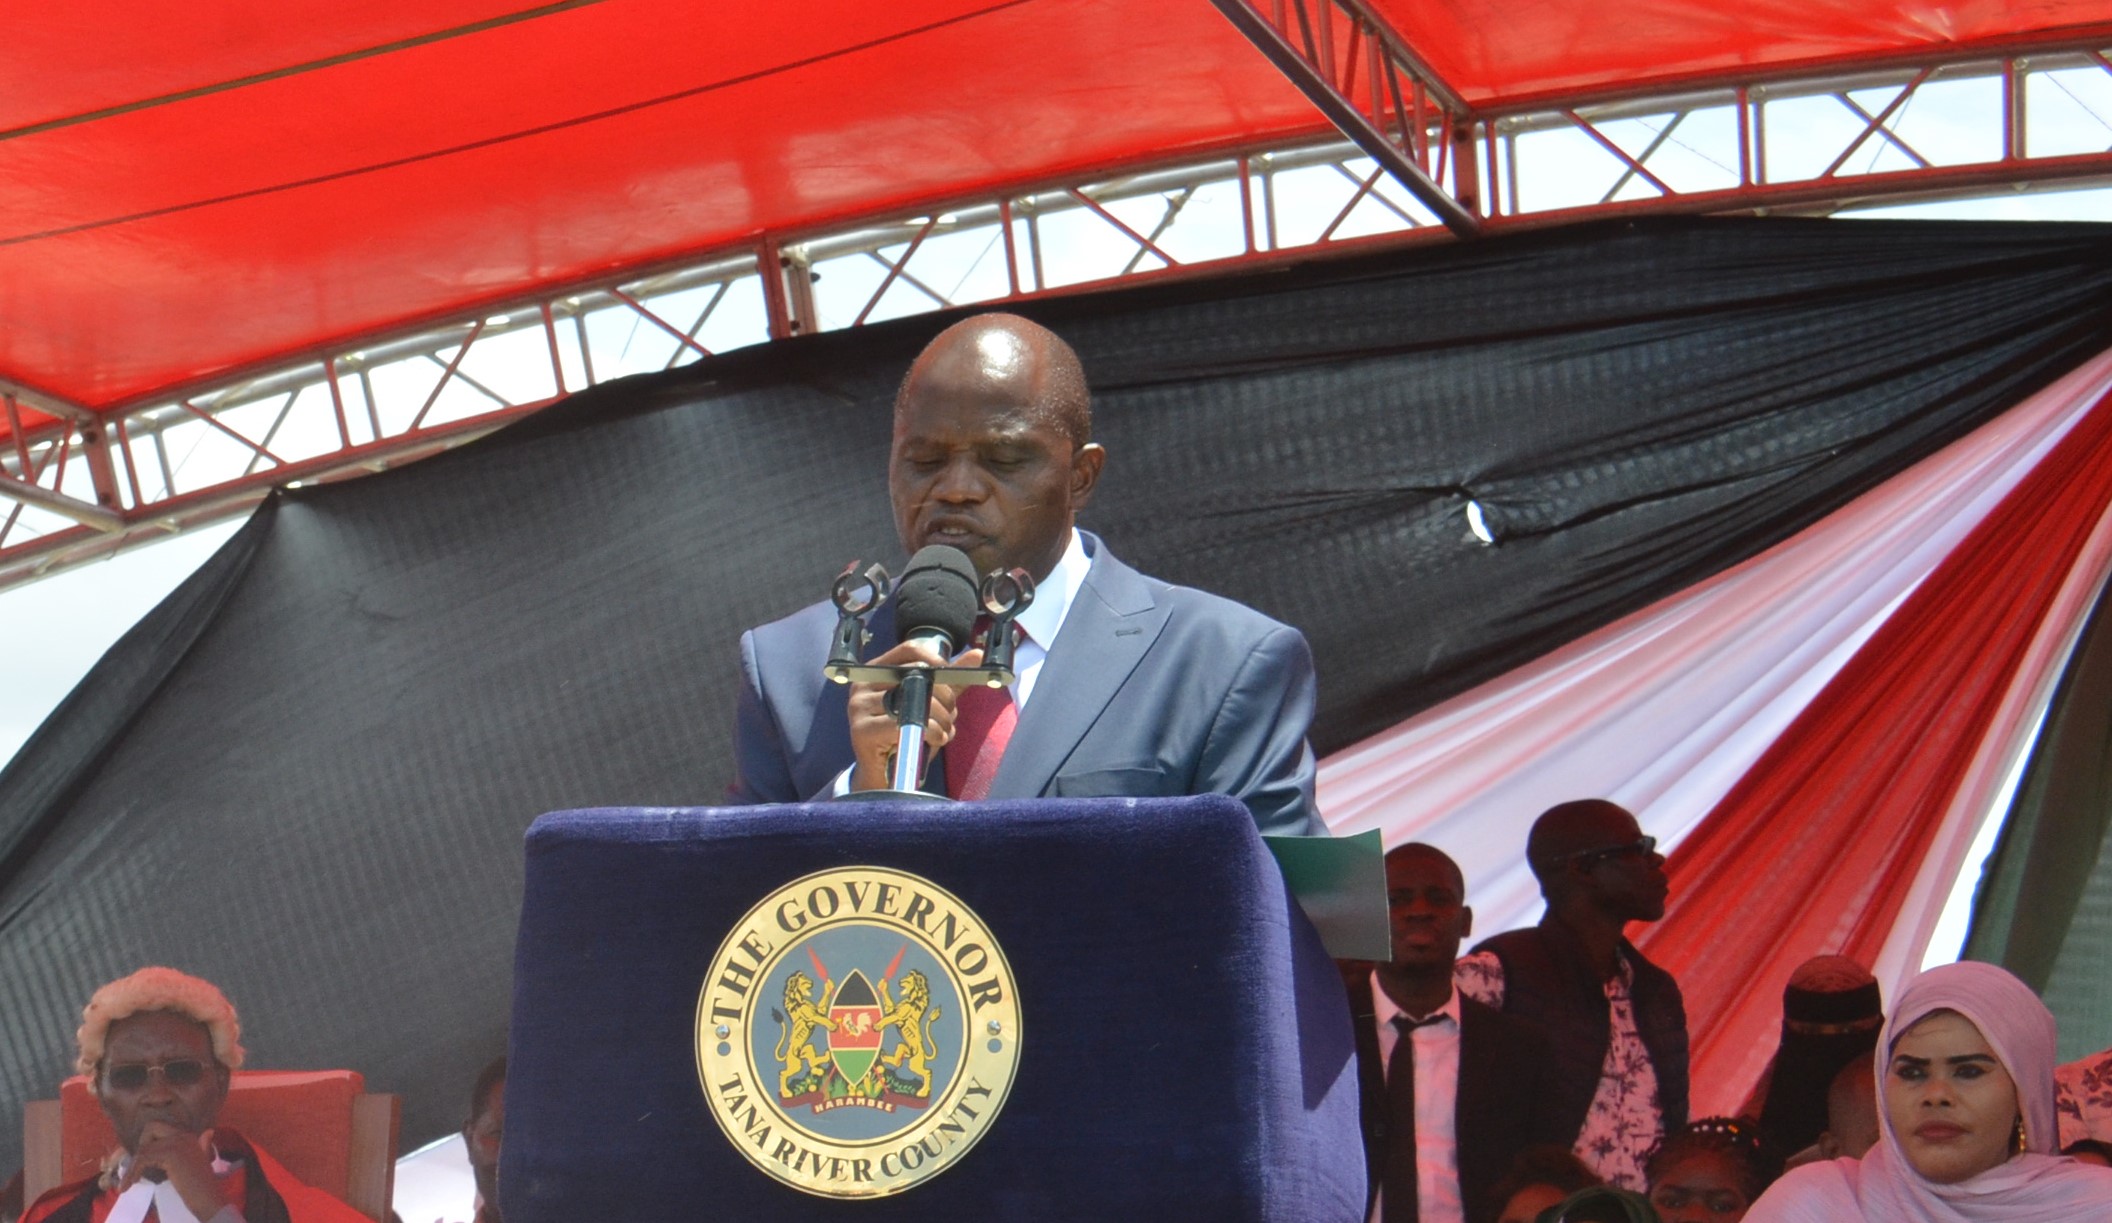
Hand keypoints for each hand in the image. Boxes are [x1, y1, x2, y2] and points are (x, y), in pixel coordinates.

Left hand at [120, 1123, 229, 1219]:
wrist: (207, 1196)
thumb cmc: (203, 1183)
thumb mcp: (201, 1160)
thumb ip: (202, 1146)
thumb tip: (209, 1132)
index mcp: (188, 1136)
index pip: (159, 1128)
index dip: (147, 1142)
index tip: (143, 1162)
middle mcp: (182, 1135)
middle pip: (151, 1128)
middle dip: (140, 1147)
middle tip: (137, 1167)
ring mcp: (177, 1143)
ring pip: (144, 1149)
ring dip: (132, 1167)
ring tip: (127, 1183)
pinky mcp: (170, 1154)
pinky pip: (143, 1159)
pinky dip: (133, 1172)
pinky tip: (130, 1184)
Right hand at [847, 643, 983, 790]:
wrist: (884, 775)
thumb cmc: (905, 734)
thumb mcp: (930, 703)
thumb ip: (950, 680)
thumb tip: (978, 655)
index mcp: (876, 671)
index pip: (909, 650)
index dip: (936, 660)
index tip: (951, 678)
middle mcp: (863, 685)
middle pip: (915, 675)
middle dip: (945, 697)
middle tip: (952, 716)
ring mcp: (859, 707)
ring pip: (913, 701)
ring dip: (941, 719)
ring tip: (945, 732)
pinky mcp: (862, 731)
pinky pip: (905, 724)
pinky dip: (930, 732)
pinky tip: (936, 740)